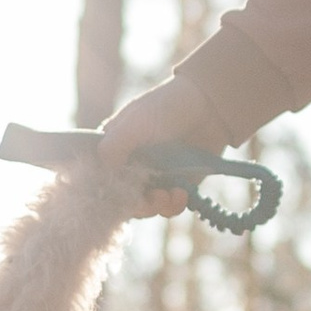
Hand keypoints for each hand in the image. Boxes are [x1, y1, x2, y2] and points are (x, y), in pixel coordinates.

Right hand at [97, 73, 237, 219]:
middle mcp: (132, 166)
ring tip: (169, 196)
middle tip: (154, 198)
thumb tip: (104, 167)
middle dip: (139, 204)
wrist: (208, 104)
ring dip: (157, 206)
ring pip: (147, 206)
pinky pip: (170, 206)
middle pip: (125, 199)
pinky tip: (182, 194)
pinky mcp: (177, 184)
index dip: (109, 192)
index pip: (102, 179)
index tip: (122, 196)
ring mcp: (155, 177)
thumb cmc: (166, 106)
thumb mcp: (134, 122)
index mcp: (116, 150)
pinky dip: (173, 205)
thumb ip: (114, 145)